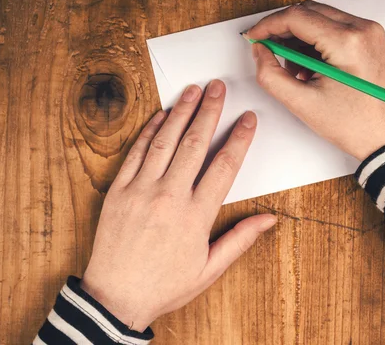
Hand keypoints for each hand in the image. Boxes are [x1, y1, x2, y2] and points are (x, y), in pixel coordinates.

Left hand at [80, 80, 276, 330]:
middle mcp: (169, 196)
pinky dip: (150, 131)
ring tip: (193, 91)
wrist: (115, 297)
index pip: (224, 166)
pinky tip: (162, 115)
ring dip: (182, 112)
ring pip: (166, 141)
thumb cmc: (164, 285)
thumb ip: (240, 239)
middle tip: (219, 87)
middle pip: (195, 144)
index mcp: (195, 216)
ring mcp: (141, 190)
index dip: (240, 138)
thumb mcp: (209, 268)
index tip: (248, 119)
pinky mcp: (119, 190)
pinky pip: (136, 152)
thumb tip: (269, 219)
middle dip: (210, 111)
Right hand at [246, 2, 384, 160]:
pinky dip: (316, 41)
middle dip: (283, 29)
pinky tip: (310, 67)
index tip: (254, 37)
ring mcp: (369, 32)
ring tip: (293, 68)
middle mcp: (362, 29)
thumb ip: (272, 75)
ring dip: (299, 36)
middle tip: (267, 50)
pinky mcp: (370, 40)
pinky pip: (335, 28)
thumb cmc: (355, 125)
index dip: (268, 25)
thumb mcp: (303, 104)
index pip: (296, 17)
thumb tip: (260, 52)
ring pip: (321, 18)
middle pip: (308, 11)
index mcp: (347, 42)